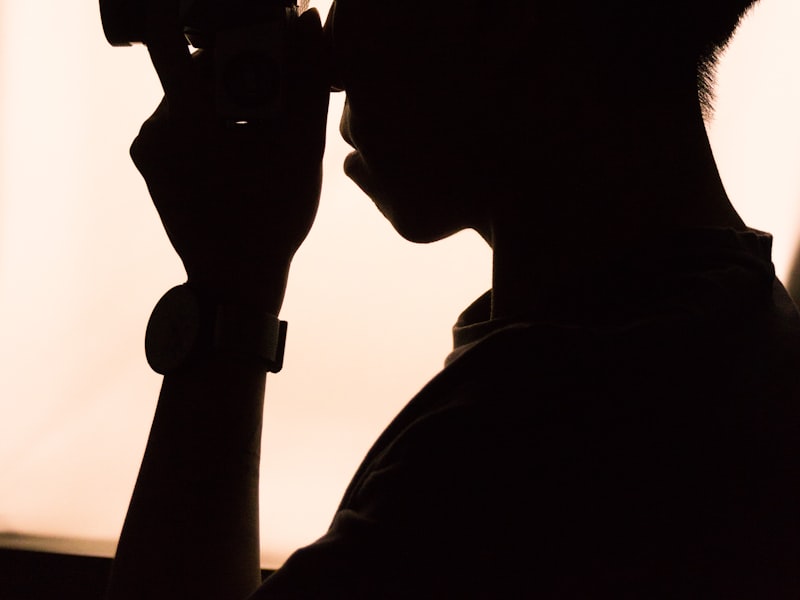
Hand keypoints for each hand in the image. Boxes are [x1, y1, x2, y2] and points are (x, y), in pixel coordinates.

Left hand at [130, 0, 328, 312]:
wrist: (235, 281)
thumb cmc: (274, 219)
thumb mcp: (301, 148)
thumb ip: (308, 81)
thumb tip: (309, 20)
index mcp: (188, 116)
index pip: (202, 41)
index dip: (243, 34)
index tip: (275, 44)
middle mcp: (155, 125)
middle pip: (197, 69)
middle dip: (240, 72)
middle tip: (277, 94)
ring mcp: (147, 146)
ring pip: (190, 97)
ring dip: (227, 100)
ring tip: (264, 129)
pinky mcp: (149, 163)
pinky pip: (181, 124)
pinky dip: (211, 125)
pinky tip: (242, 149)